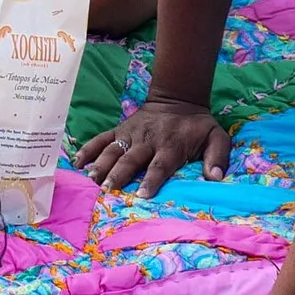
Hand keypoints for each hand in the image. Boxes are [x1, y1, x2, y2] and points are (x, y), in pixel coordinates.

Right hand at [75, 95, 229, 194]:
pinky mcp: (120, 130)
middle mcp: (148, 140)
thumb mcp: (216, 137)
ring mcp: (131, 134)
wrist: (178, 99)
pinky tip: (77, 162)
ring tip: (91, 179)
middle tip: (108, 189)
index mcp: (170, 145)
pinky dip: (88, 149)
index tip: (141, 194)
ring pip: (113, 150)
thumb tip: (216, 177)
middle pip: (131, 159)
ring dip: (101, 164)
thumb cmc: (197, 126)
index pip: (160, 165)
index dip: (151, 180)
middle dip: (119, 174)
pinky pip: (101, 138)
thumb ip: (218, 156)